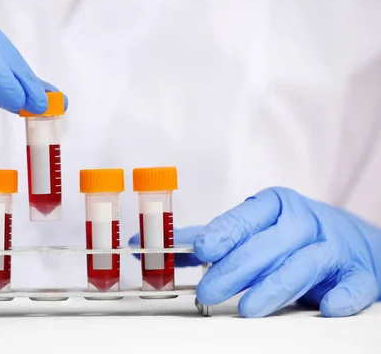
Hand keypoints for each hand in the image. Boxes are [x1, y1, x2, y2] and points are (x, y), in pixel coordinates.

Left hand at [164, 187, 380, 317]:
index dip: (223, 233)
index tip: (201, 249)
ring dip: (274, 287)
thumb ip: (208, 238)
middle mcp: (302, 222)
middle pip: (267, 244)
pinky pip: (353, 284)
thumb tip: (157, 246)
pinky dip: (342, 296)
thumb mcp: (250, 228)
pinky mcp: (358, 272)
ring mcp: (332, 246)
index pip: (244, 218)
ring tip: (248, 308)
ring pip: (302, 264)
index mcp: (273, 206)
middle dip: (236, 269)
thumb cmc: (288, 234)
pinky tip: (325, 307)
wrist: (349, 241)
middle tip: (208, 292)